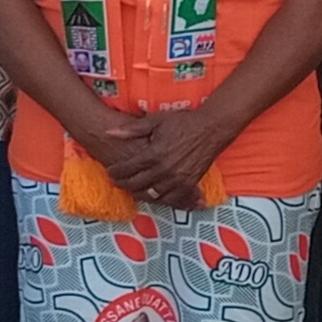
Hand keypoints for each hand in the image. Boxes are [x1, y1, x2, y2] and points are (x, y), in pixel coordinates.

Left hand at [114, 107, 232, 209]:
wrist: (211, 128)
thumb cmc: (183, 122)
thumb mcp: (156, 121)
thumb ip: (132, 129)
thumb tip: (109, 132)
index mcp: (154, 154)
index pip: (128, 169)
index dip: (116, 172)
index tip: (110, 171)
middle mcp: (165, 170)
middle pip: (137, 185)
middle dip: (123, 185)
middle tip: (116, 182)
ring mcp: (178, 179)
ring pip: (152, 195)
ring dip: (139, 194)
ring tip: (132, 190)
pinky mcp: (189, 184)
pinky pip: (170, 199)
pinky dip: (159, 200)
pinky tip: (152, 195)